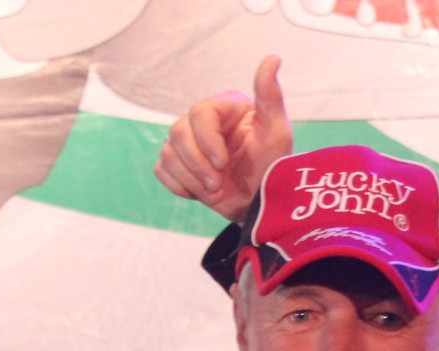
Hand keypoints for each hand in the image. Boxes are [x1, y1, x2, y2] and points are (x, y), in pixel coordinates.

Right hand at [154, 55, 292, 221]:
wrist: (259, 203)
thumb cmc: (271, 167)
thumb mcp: (277, 133)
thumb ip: (271, 97)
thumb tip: (273, 58)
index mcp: (224, 107)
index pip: (199, 113)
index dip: (206, 140)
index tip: (223, 163)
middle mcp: (202, 121)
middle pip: (177, 132)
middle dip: (197, 164)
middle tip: (218, 184)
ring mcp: (187, 142)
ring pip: (167, 152)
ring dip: (190, 178)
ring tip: (214, 189)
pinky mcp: (177, 163)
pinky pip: (161, 170)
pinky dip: (180, 186)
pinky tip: (201, 192)